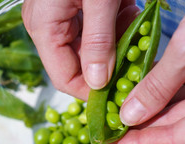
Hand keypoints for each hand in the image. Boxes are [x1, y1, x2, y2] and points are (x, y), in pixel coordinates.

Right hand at [22, 0, 138, 100]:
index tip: (122, 95)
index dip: (92, 92)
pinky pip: (92, 29)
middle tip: (140, 58)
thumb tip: (98, 83)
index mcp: (44, 28)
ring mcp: (57, 17)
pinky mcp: (70, 7)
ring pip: (89, 47)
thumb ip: (99, 40)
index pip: (64, 78)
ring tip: (137, 28)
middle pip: (78, 64)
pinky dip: (113, 26)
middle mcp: (46, 27)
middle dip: (111, 63)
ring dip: (116, 42)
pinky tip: (129, 14)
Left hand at [107, 0, 184, 143]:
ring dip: (146, 106)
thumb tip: (128, 116)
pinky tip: (135, 87)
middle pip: (176, 124)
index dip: (142, 143)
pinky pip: (181, 86)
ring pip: (176, 106)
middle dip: (140, 125)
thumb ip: (158, 87)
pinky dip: (158, 88)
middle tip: (108, 126)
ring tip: (115, 108)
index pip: (178, 138)